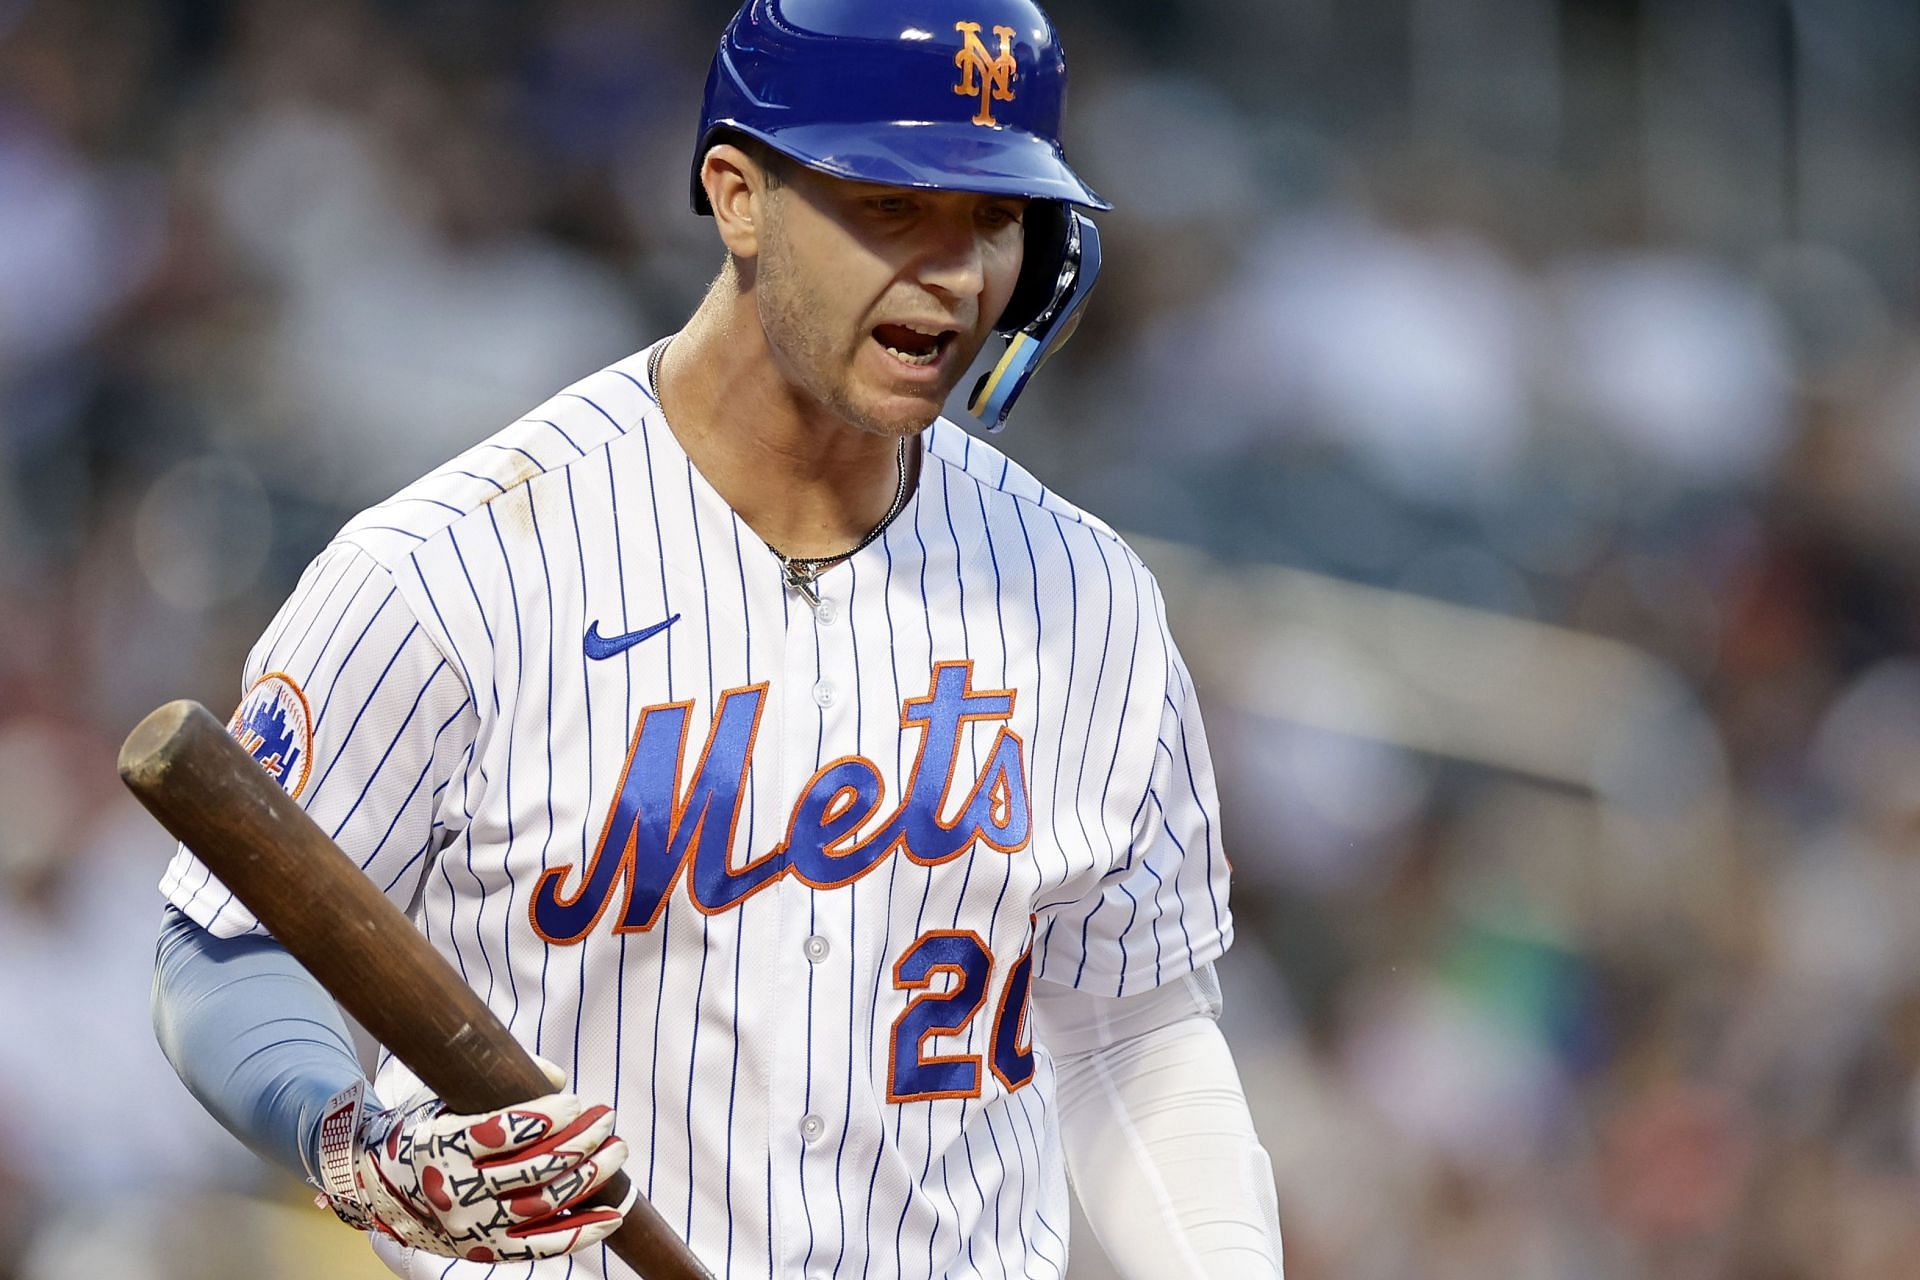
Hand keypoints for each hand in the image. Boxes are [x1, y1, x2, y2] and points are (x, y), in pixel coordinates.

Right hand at [317, 1062, 630, 1262]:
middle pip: (535, 1169)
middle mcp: (455, 1192)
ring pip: (545, 1204)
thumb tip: (555, 1077)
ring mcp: (472, 1227)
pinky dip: (584, 1230)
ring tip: (618, 1151)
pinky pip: (544, 1247)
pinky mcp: (487, 1252)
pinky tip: (614, 1212)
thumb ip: (497, 1082)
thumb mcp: (445, 1099)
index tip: (575, 1101)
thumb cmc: (425, 1135)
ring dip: (591, 1178)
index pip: (506, 1132)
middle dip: (582, 1141)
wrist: (382, 1192)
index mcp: (442, 1146)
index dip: (548, 1116)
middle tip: (607, 1119)